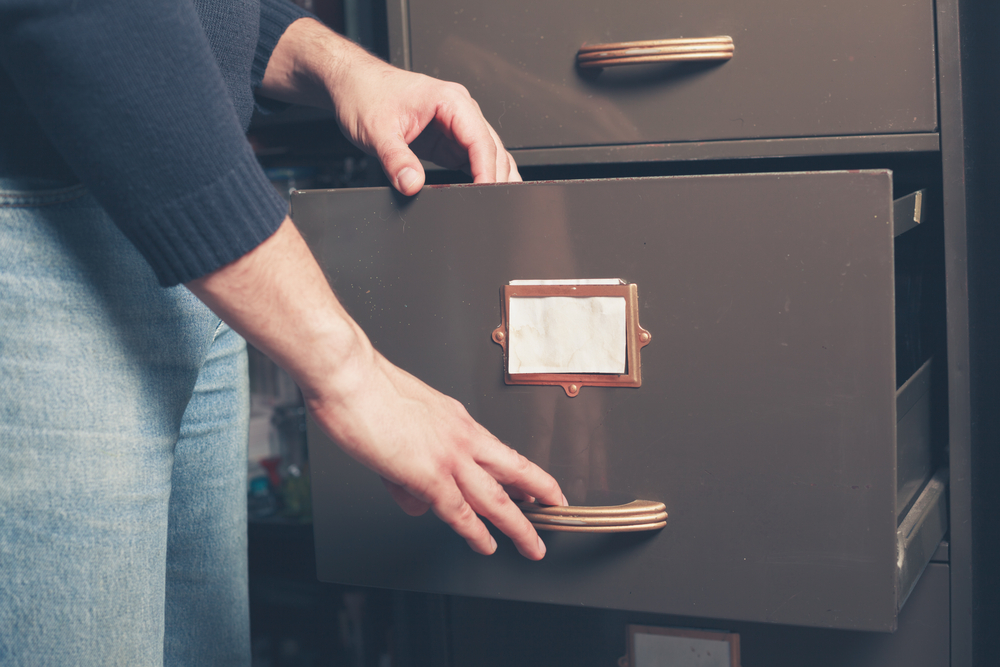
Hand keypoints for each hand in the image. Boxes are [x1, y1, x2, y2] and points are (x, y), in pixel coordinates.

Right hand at [188, 219, 562, 558]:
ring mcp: (448, 456)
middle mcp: (461, 436)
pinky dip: (475, 532)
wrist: (349, 375)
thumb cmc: (366, 389)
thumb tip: (416, 496)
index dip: (523, 470)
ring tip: (533, 546)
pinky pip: (459, 511)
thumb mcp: (403, 419)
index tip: (537, 484)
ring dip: (517, 526)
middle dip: (539, 494)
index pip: (499, 451)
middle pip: (513, 471)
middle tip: (556, 510)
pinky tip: (486, 545)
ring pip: (495, 499)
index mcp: (456, 418)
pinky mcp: (428, 474)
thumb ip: (413, 459)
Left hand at [259, 18, 519, 194]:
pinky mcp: (447, 140)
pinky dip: (474, 179)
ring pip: (487, 155)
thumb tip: (412, 184)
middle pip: (491, 149)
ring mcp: (455, 126)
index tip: (485, 194)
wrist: (352, 85)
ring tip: (487, 204)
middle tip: (489, 207)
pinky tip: (469, 195)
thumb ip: (396, 159)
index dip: (487, 170)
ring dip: (489, 178)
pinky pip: (470, 161)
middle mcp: (459, 111)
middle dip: (493, 178)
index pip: (481, 140)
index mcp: (450, 100)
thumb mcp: (377, 131)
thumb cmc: (365, 95)